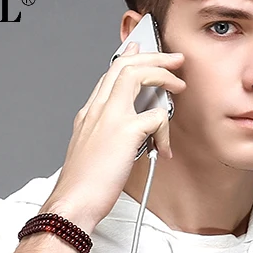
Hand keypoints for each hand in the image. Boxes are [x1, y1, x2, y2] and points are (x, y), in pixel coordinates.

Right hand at [40, 41, 185, 231]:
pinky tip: (165, 148)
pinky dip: (166, 131)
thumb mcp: (92, 154)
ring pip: (137, 74)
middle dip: (153, 57)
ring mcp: (109, 117)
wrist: (73, 202)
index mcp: (88, 114)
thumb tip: (132, 137)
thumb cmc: (83, 187)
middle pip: (124, 65)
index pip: (109, 75)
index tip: (141, 49)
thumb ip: (107, 138)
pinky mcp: (125, 131)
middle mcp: (96, 109)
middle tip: (174, 60)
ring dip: (163, 75)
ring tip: (179, 85)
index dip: (128, 59)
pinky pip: (156, 117)